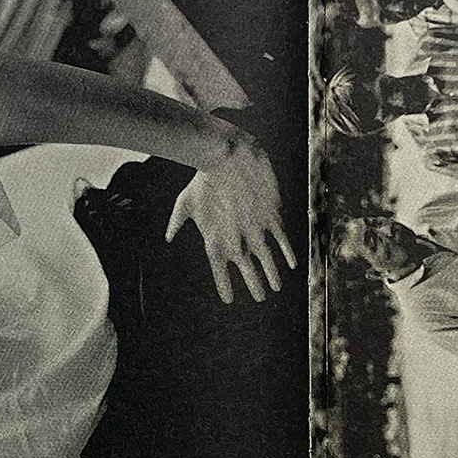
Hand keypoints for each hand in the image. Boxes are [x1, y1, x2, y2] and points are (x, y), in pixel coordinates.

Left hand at [166, 131, 297, 303]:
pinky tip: (291, 265)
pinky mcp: (270, 216)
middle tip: (260, 299)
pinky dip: (286, 254)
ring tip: (276, 288)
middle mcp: (236, 240)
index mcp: (214, 241)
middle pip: (248, 274)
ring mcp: (255, 229)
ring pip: (267, 261)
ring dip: (273, 277)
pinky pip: (281, 241)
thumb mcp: (184, 203)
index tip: (229, 300)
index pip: (220, 274)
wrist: (225, 157)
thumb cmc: (201, 180)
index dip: (225, 289)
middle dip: (255, 289)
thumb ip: (176, 223)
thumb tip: (167, 237)